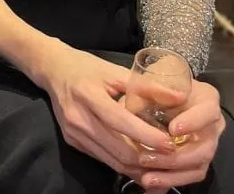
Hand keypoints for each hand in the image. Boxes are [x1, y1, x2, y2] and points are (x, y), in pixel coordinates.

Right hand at [39, 43, 174, 179]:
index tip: (170, 143)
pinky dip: (124, 164)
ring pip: (112, 161)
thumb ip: (147, 86)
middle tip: (171, 159)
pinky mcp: (73, 142)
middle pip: (118, 150)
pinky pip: (103, 159)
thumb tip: (180, 97)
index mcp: (88, 95)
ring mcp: (74, 134)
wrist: (53, 70)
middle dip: (148, 159)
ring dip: (139, 167)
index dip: (147, 137)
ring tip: (161, 164)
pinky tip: (141, 161)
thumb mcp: (115, 70)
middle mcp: (78, 119)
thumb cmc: (86, 67)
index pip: (121, 122)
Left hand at [134, 79, 225, 191]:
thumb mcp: (151, 81)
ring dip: (172, 175)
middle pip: (204, 147)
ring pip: (198, 166)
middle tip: (146, 158)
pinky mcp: (198, 160)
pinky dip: (171, 182)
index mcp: (207, 100)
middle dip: (176, 157)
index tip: (173, 129)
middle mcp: (213, 124)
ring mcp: (207, 144)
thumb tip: (155, 93)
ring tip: (147, 179)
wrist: (159, 97)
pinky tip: (152, 187)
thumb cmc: (156, 85)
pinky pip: (190, 176)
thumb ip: (149, 87)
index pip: (208, 112)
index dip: (193, 122)